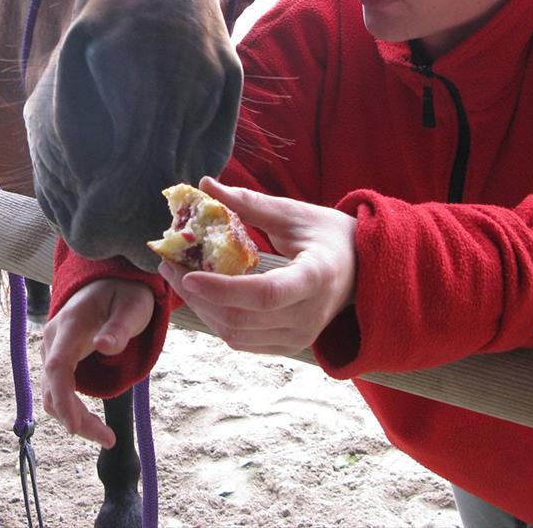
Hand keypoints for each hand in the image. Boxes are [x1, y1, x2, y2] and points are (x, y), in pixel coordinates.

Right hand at [40, 278, 153, 447]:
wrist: (110, 280)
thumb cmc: (125, 294)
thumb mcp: (133, 306)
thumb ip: (120, 327)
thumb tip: (105, 346)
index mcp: (70, 325)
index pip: (57, 367)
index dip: (62, 399)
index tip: (74, 427)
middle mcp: (54, 339)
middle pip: (52, 387)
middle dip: (75, 418)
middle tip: (108, 439)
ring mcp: (53, 349)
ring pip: (51, 393)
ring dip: (73, 417)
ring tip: (106, 436)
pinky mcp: (58, 359)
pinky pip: (57, 389)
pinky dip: (71, 409)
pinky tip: (92, 422)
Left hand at [158, 176, 356, 356]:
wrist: (363, 270)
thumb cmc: (329, 235)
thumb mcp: (294, 213)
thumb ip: (250, 204)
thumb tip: (205, 185)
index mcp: (316, 277)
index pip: (265, 294)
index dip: (223, 289)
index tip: (188, 274)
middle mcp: (309, 315)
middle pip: (241, 319)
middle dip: (197, 296)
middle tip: (169, 264)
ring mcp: (300, 337)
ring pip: (236, 335)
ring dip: (200, 308)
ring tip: (179, 276)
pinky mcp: (289, 346)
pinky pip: (243, 341)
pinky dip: (216, 319)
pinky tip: (203, 295)